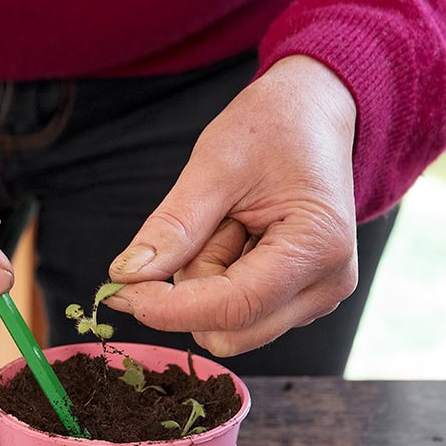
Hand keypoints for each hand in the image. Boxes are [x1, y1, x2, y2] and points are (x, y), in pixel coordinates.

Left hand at [105, 55, 358, 356]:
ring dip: (204, 285)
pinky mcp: (297, 301)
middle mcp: (327, 286)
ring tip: (227, 225)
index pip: (233, 308)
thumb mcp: (214, 164)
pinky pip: (237, 315)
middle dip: (191, 290)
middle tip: (204, 226)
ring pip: (227, 327)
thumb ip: (173, 226)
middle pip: (228, 331)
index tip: (118, 290)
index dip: (167, 308)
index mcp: (318, 248)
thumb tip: (127, 276)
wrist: (315, 114)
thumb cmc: (272, 128)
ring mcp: (316, 298)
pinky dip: (217, 284)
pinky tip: (236, 239)